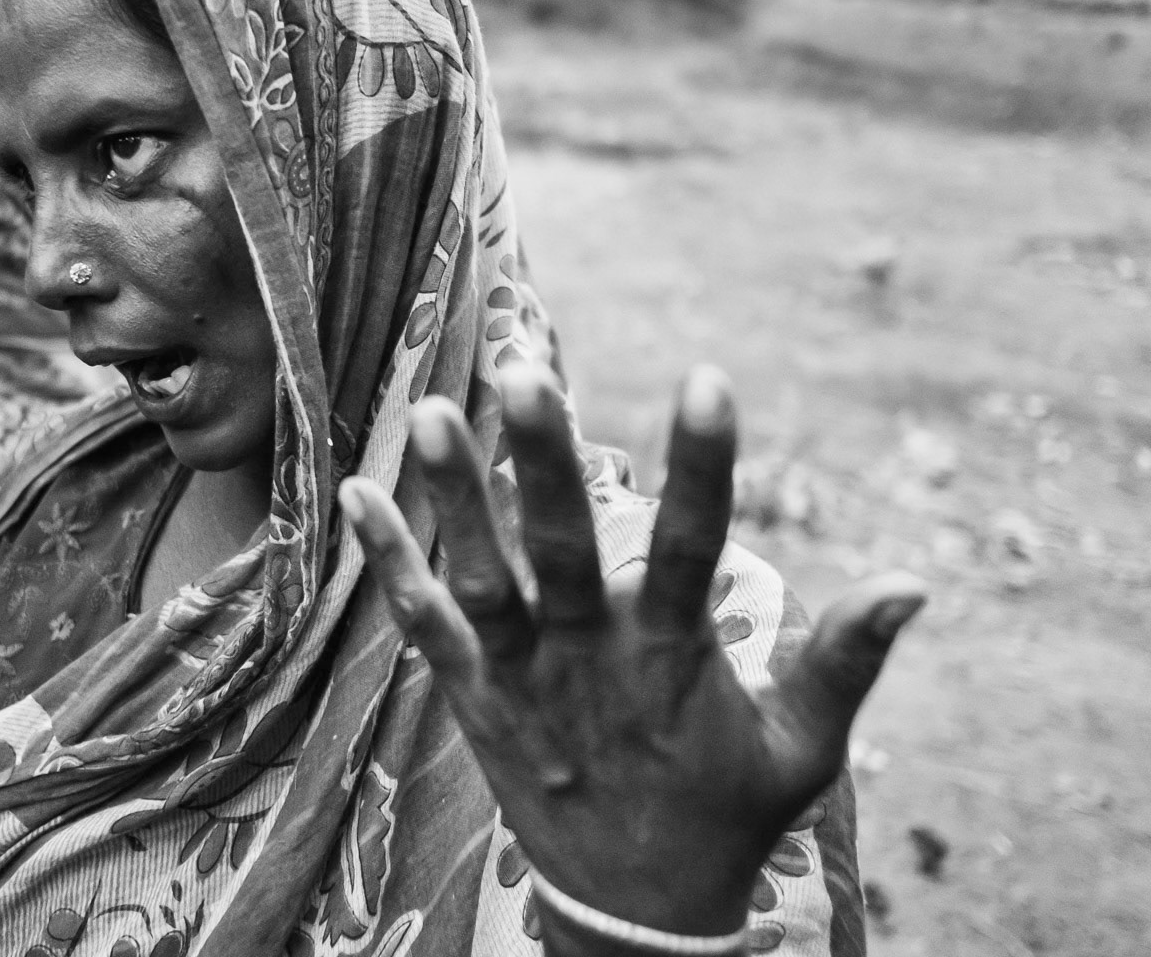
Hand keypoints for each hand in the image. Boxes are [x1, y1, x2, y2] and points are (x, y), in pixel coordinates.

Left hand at [339, 363, 924, 939]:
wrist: (634, 917)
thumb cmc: (724, 815)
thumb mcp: (801, 750)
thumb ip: (844, 660)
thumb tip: (916, 581)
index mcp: (675, 659)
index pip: (697, 547)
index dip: (704, 465)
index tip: (707, 378)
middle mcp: (590, 661)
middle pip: (565, 551)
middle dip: (544, 462)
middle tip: (524, 371)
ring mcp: (521, 680)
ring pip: (483, 581)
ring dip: (454, 499)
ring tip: (434, 410)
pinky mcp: (472, 699)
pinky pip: (423, 627)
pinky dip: (389, 563)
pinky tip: (357, 495)